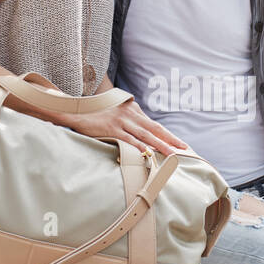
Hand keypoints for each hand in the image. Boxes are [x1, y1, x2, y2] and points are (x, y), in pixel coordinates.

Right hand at [55, 97, 190, 156]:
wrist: (78, 110)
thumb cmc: (97, 114)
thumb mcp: (117, 112)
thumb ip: (129, 121)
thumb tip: (141, 135)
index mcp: (133, 109)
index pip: (154, 124)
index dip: (167, 134)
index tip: (179, 143)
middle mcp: (130, 113)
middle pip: (155, 128)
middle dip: (171, 139)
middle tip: (184, 148)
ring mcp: (122, 121)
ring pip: (146, 135)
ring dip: (161, 145)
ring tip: (173, 153)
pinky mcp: (112, 129)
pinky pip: (129, 140)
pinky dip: (140, 147)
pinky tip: (149, 153)